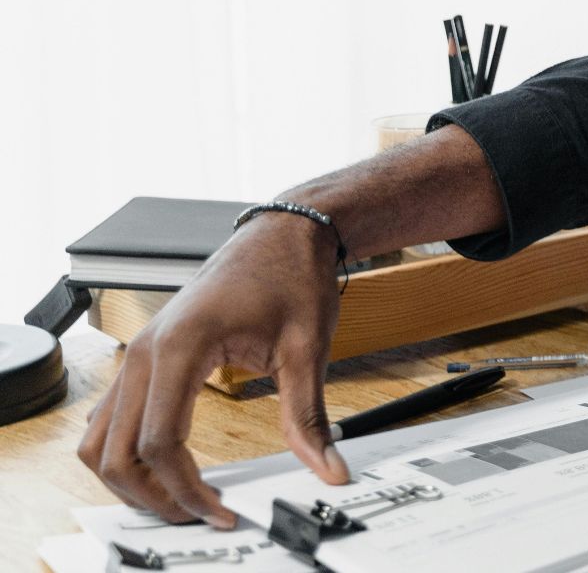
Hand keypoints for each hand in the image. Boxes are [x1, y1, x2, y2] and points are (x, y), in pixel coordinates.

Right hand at [77, 214, 349, 526]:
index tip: (220, 512)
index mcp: (181, 346)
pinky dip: (124, 451)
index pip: (159, 442)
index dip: (186, 489)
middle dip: (151, 495)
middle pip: (115, 451)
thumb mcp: (307, 346)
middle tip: (198, 516)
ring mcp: (137, 352)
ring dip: (129, 479)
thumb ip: (308, 414)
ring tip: (179, 500)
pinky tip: (164, 467)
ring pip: (99, 438)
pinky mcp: (143, 355)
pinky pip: (110, 416)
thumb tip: (326, 464)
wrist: (281, 233)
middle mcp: (145, 351)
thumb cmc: (290, 275)